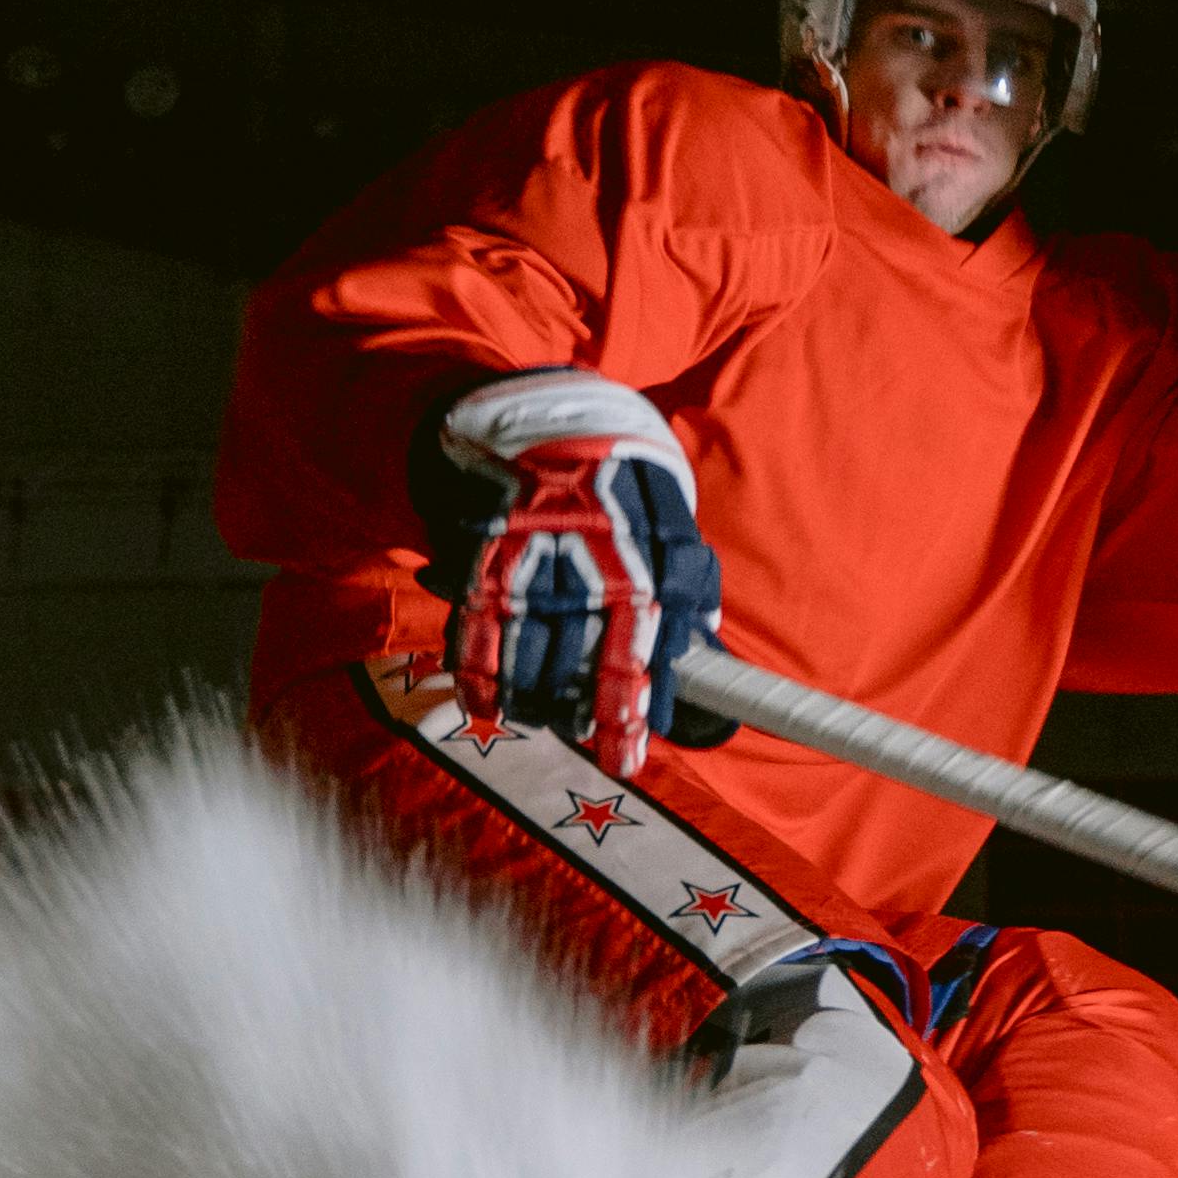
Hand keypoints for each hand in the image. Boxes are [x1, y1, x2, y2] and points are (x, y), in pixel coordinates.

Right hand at [414, 370, 731, 774]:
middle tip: (582, 730)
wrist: (551, 421)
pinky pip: (478, 636)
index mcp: (649, 567)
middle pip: (582, 670)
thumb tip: (699, 656)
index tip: (625, 757)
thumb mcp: (672, 528)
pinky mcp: (486, 559)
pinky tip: (489, 705)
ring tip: (543, 714)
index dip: (630, 715)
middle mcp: (595, 573)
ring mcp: (536, 567)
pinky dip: (480, 679)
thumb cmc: (621, 488)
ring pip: (531, 662)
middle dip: (581, 714)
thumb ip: (689, 592)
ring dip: (535, 702)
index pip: (641, 660)